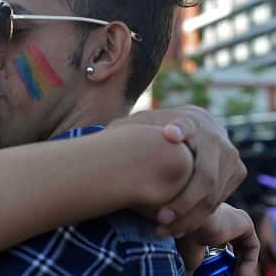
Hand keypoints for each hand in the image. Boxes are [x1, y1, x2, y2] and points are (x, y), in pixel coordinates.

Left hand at [110, 105, 246, 235]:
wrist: (194, 128)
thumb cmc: (158, 129)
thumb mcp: (146, 123)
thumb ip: (130, 127)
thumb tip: (112, 132)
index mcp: (190, 120)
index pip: (186, 124)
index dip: (180, 129)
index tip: (169, 134)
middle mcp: (215, 136)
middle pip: (204, 175)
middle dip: (183, 201)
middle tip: (159, 218)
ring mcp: (229, 154)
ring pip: (213, 194)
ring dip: (189, 217)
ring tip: (164, 230)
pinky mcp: (237, 171)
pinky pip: (219, 201)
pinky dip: (199, 218)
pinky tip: (177, 229)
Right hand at [175, 203, 258, 275]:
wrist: (189, 223)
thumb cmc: (182, 237)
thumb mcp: (187, 256)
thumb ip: (191, 266)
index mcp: (204, 218)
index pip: (216, 241)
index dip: (218, 259)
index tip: (215, 272)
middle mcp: (220, 215)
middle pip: (231, 244)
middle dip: (230, 262)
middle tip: (226, 275)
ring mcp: (233, 217)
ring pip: (242, 246)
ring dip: (240, 264)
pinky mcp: (245, 222)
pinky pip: (251, 246)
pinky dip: (249, 262)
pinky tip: (241, 273)